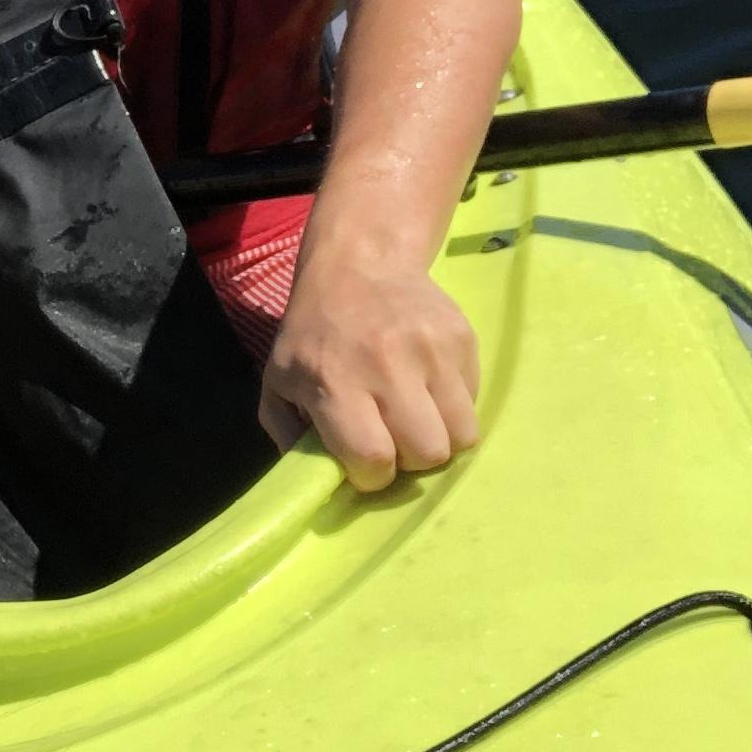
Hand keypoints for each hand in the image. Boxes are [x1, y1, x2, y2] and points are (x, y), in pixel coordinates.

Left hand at [257, 251, 481, 492]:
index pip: (373, 456)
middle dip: (411, 461)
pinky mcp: (461, 338)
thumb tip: (318, 484)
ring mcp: (430, 350)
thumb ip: (289, 438)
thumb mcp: (278, 384)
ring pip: (461, 433)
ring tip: (416, 421)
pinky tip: (428, 388)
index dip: (373, 476)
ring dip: (440, 439)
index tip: (366, 465)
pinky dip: (454, 407)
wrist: (358, 266)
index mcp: (334, 382)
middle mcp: (386, 365)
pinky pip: (473, 401)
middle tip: (395, 442)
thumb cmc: (313, 337)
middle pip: (427, 451)